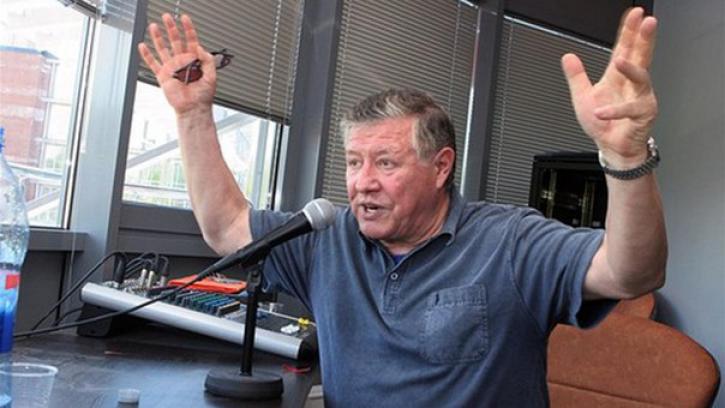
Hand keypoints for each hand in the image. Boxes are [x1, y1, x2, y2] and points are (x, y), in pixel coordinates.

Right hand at [138, 13, 215, 115]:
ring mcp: (172, 68)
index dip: (188, 29)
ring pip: (163, 49)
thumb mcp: (212, 76)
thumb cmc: (204, 96)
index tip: (185, 19)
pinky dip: (147, 55)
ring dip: (158, 37)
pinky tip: (143, 46)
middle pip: (175, 41)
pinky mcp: (163, 76)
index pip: (191, 40)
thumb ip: (207, 60)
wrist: (193, 109)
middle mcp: (182, 62)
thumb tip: (199, 47)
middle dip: (171, 28)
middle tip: (167, 17)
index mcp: (194, 60)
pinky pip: (153, 64)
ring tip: (154, 26)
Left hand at [562, 7, 657, 166]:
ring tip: (621, 62)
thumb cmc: (601, 124)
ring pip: (641, 78)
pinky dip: (614, 111)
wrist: (611, 148)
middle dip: (644, 38)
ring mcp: (641, 98)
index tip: (635, 15)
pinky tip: (602, 112)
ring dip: (632, 69)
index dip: (629, 32)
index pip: (624, 49)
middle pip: (641, 56)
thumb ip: (576, 76)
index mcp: (618, 76)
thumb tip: (568, 57)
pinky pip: (630, 110)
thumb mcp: (582, 97)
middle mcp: (632, 84)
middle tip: (648, 22)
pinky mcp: (643, 114)